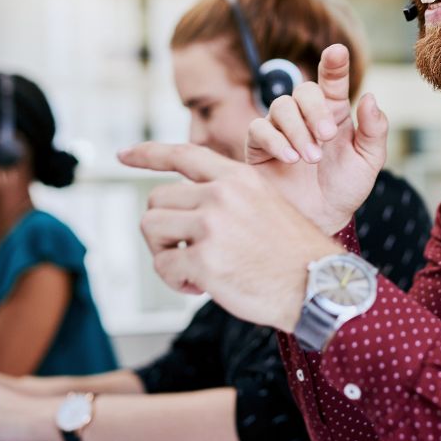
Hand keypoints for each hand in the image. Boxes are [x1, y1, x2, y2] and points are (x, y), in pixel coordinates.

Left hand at [119, 142, 342, 332]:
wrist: (318, 286)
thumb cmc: (292, 253)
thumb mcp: (265, 204)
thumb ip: (227, 197)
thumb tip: (181, 209)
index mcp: (238, 177)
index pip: (182, 154)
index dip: (147, 154)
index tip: (122, 155)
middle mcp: (222, 195)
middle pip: (156, 200)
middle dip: (162, 229)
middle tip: (183, 250)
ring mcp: (212, 226)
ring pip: (151, 229)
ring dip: (163, 253)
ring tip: (191, 268)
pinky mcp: (204, 260)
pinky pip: (164, 267)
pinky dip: (175, 281)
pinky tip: (201, 286)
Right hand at [246, 44, 387, 234]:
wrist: (322, 220)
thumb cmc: (345, 188)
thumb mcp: (369, 161)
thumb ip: (375, 130)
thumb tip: (370, 97)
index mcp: (334, 112)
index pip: (333, 80)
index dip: (334, 63)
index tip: (337, 51)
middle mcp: (306, 115)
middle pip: (303, 90)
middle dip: (315, 110)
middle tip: (327, 136)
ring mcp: (281, 129)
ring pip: (281, 106)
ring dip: (298, 130)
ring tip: (311, 159)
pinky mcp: (259, 146)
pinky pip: (259, 129)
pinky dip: (276, 141)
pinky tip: (291, 159)